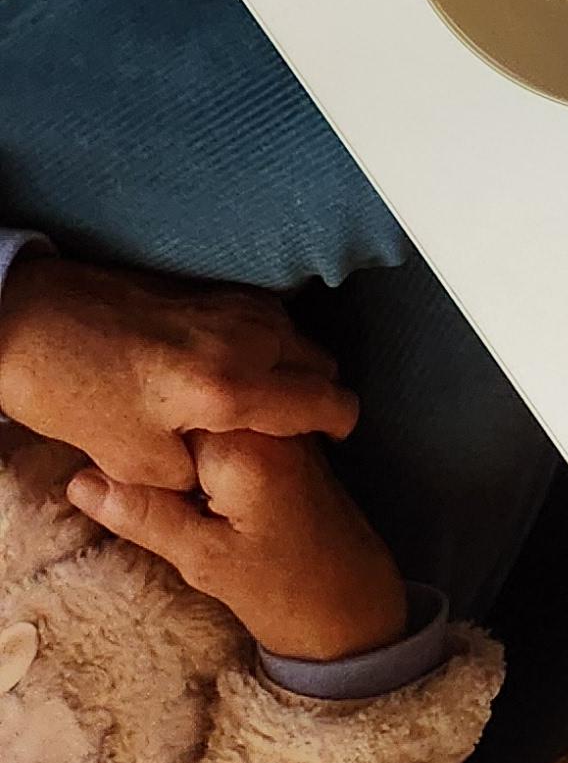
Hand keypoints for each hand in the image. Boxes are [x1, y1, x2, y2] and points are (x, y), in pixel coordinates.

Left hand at [0, 257, 355, 488]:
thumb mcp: (130, 459)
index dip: (340, 424)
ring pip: (297, 336)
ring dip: (294, 367)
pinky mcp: (212, 288)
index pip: (322, 400)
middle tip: (291, 430)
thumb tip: (215, 473)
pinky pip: (268, 317)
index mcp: (229, 387)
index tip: (333, 441)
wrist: (33, 322)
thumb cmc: (76, 393)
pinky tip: (236, 369)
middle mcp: (245, 337)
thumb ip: (191, 474)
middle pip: (322, 363)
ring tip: (260, 403)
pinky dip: (270, 344)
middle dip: (319, 396)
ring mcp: (231, 304)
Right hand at [71, 432, 408, 663]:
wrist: (355, 606)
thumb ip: (144, 515)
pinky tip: (194, 490)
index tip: (104, 458)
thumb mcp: (203, 559)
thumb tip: (77, 481)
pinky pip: (230, 435)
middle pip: (186, 413)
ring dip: (178, 450)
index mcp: (244, 443)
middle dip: (153, 441)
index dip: (129, 439)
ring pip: (206, 423)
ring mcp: (281, 429)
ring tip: (172, 495)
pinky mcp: (286, 446)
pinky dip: (205, 457)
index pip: (163, 417)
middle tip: (133, 487)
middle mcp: (268, 422)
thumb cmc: (281, 589)